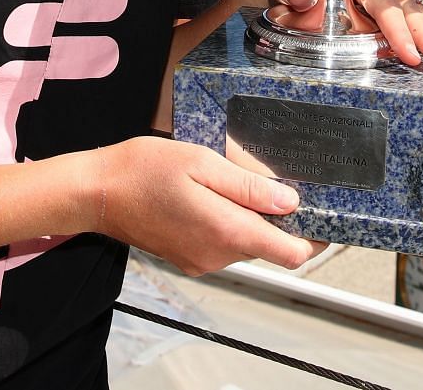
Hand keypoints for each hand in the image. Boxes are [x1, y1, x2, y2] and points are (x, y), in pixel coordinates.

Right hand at [93, 137, 324, 275]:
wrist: (97, 192)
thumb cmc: (143, 170)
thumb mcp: (201, 162)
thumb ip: (248, 186)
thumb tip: (289, 204)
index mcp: (227, 230)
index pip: (291, 254)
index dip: (314, 238)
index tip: (325, 216)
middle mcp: (218, 255)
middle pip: (270, 247)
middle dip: (281, 220)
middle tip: (282, 182)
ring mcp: (202, 260)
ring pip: (246, 244)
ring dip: (252, 219)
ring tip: (239, 181)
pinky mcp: (188, 258)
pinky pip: (223, 245)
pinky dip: (230, 224)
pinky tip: (215, 195)